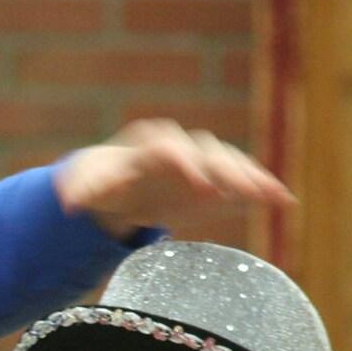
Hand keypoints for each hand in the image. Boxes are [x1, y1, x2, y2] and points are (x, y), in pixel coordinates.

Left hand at [55, 119, 295, 239]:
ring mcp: (202, 161)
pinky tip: (284, 201)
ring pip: (228, 162)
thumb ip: (81, 192)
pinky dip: (262, 187)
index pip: (166, 146)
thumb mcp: (88, 188)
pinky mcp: (217, 179)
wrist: (124, 184)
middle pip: (205, 151)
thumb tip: (67, 203)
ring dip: (249, 177)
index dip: (185, 161)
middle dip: (223, 169)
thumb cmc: (106, 185)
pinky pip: (242, 179)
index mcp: (147, 146)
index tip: (199, 184)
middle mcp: (180, 148)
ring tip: (272, 196)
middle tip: (243, 191)